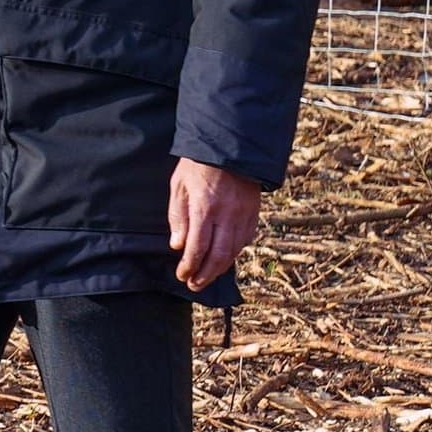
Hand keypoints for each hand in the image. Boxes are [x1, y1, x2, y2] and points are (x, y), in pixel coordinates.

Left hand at [168, 158, 261, 290]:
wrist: (230, 146)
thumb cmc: (198, 165)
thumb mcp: (179, 185)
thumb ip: (177, 216)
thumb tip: (178, 246)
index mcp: (205, 208)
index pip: (197, 247)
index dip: (189, 266)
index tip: (182, 275)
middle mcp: (227, 215)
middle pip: (218, 255)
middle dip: (205, 274)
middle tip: (194, 285)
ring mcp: (243, 215)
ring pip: (234, 250)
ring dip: (220, 268)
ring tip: (207, 277)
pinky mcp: (254, 213)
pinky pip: (245, 239)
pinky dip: (234, 253)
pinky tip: (224, 259)